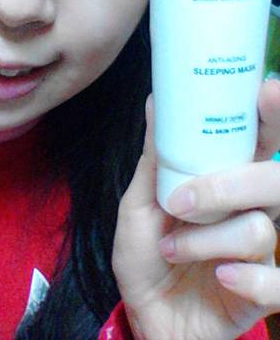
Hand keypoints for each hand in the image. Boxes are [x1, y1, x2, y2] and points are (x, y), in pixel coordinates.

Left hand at [112, 79, 279, 339]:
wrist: (148, 315)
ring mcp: (261, 250)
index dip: (272, 114)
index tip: (269, 90)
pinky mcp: (266, 292)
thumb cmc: (147, 254)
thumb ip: (155, 158)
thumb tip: (157, 101)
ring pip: (260, 229)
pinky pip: (277, 282)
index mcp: (227, 180)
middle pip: (276, 178)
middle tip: (181, 201)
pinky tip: (219, 279)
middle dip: (230, 185)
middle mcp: (252, 208)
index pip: (261, 139)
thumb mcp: (139, 203)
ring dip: (206, 241)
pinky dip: (245, 280)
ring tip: (173, 249)